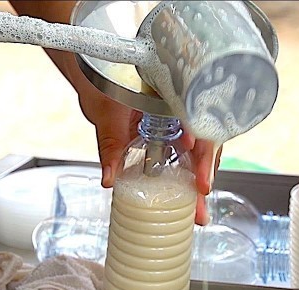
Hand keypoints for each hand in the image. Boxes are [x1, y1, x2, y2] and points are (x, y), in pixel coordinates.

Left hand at [77, 87, 221, 225]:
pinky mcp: (172, 130)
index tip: (201, 182)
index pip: (200, 125)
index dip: (205, 156)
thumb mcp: (106, 114)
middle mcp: (183, 106)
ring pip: (200, 149)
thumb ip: (110, 144)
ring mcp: (180, 119)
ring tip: (197, 210)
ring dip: (199, 180)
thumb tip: (109, 179)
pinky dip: (189, 172)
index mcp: (174, 94)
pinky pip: (187, 151)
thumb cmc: (102, 81)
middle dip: (204, 178)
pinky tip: (189, 194)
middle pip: (205, 143)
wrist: (93, 70)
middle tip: (200, 209)